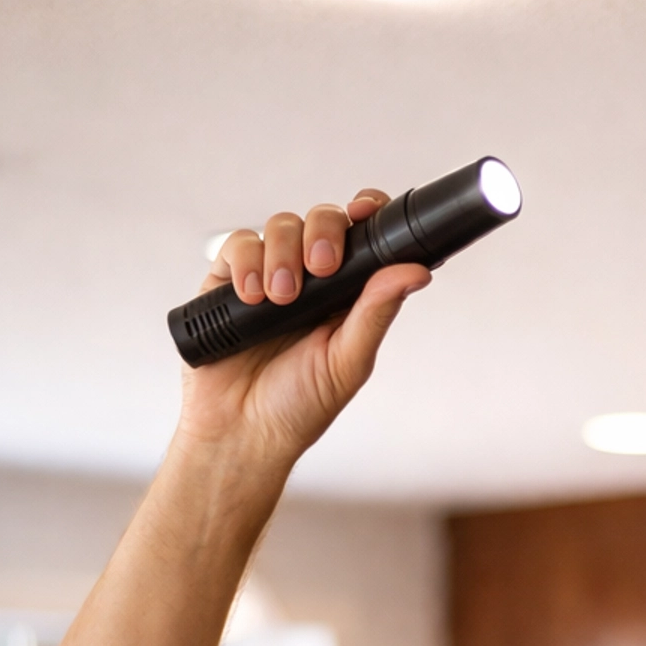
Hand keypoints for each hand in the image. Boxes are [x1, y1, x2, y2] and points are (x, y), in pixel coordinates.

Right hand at [175, 192, 429, 475]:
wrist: (241, 433)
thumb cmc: (299, 407)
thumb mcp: (348, 362)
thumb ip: (376, 312)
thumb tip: (416, 272)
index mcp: (347, 294)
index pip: (363, 235)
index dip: (366, 212)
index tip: (365, 212)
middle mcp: (310, 279)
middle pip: (321, 219)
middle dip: (323, 233)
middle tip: (321, 266)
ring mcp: (269, 275)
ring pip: (281, 226)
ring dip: (283, 255)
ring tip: (280, 299)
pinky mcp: (228, 282)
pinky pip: (238, 246)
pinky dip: (246, 262)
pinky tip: (252, 295)